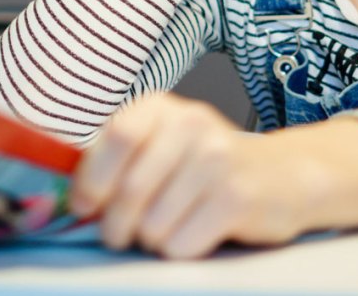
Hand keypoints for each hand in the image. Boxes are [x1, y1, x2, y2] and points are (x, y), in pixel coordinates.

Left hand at [70, 93, 320, 257]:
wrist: (283, 175)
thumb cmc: (206, 166)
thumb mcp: (162, 146)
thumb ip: (120, 162)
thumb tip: (74, 199)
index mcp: (160, 108)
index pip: (115, 139)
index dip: (93, 180)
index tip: (86, 206)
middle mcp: (190, 124)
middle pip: (129, 191)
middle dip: (116, 226)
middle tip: (122, 235)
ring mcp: (216, 159)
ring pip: (153, 226)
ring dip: (153, 240)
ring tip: (171, 225)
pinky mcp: (236, 198)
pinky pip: (182, 244)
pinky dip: (180, 249)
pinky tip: (197, 232)